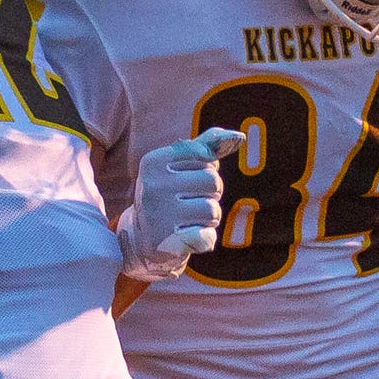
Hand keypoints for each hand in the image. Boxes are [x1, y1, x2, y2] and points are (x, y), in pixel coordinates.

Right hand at [117, 128, 237, 280]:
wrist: (141, 239)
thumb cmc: (167, 196)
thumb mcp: (177, 166)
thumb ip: (205, 146)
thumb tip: (237, 136)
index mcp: (153, 161)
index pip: (205, 154)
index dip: (206, 168)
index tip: (187, 179)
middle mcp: (153, 186)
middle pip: (212, 181)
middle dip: (210, 194)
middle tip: (189, 203)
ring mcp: (159, 215)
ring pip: (212, 210)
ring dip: (209, 218)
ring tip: (189, 220)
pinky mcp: (168, 243)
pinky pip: (208, 237)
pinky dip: (205, 239)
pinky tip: (189, 238)